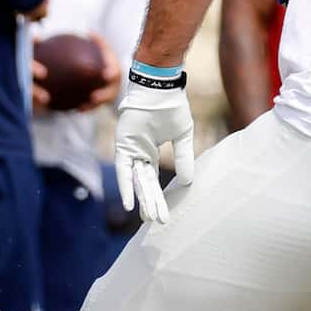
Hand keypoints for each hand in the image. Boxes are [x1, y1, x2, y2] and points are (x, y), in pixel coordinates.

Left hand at [79, 35, 122, 111]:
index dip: (112, 73)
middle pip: (111, 91)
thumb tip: (89, 31)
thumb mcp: (105, 51)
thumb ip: (99, 43)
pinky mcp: (105, 102)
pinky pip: (95, 107)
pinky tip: (76, 109)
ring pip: (103, 103)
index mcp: (115, 70)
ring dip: (93, 106)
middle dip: (104, 95)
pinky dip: (87, 108)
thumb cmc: (107, 61)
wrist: (113, 75)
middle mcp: (115, 84)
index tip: (106, 74)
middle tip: (94, 96)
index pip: (115, 71)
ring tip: (81, 108)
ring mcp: (111, 94)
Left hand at [113, 75, 194, 227]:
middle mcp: (138, 152)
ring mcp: (130, 149)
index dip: (158, 197)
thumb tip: (187, 182)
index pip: (152, 179)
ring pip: (136, 180)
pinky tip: (130, 203)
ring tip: (149, 218)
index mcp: (150, 150)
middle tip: (157, 222)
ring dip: (143, 199)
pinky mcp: (123, 144)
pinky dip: (127, 186)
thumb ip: (184, 158)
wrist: (161, 88)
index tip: (163, 215)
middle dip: (152, 203)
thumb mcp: (183, 136)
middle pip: (145, 184)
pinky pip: (123, 169)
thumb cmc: (171, 106)